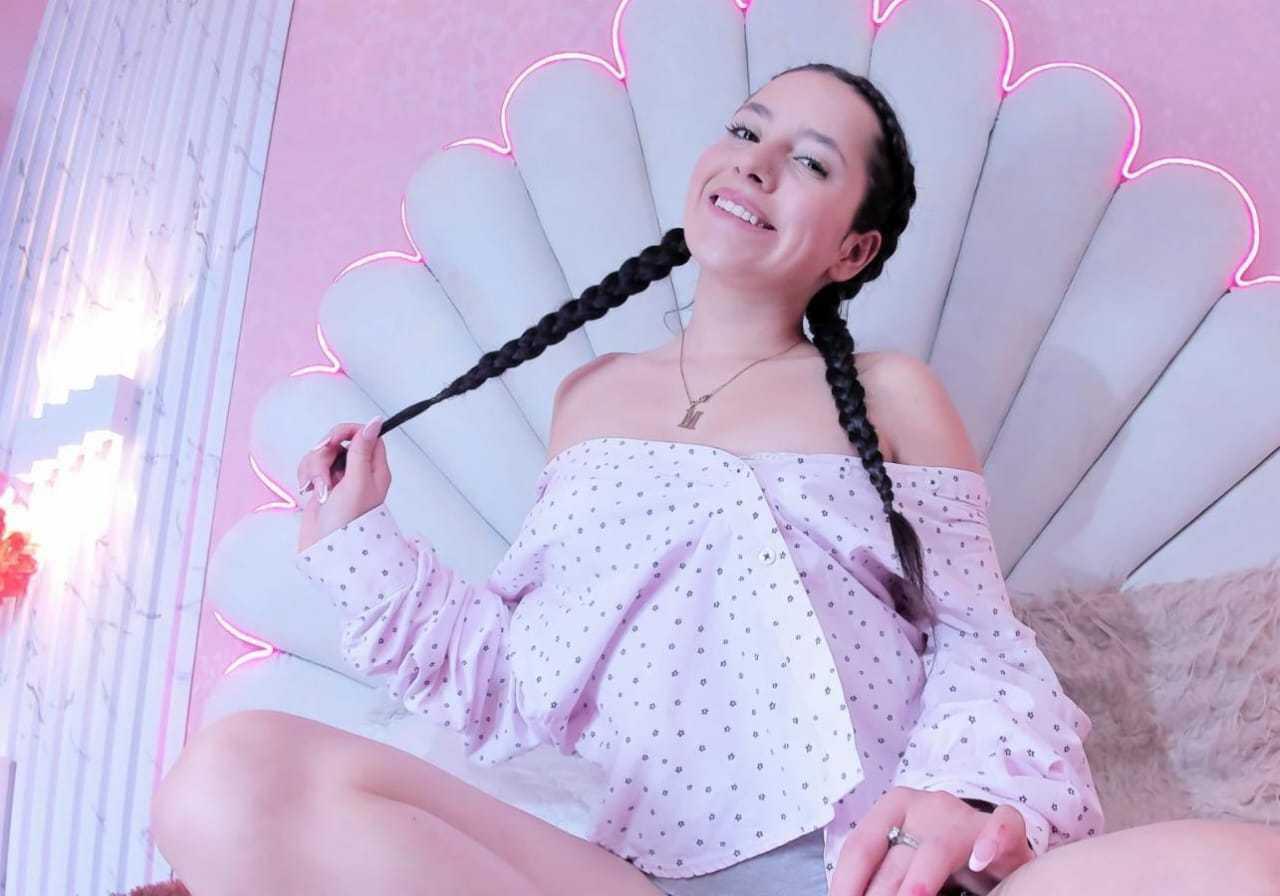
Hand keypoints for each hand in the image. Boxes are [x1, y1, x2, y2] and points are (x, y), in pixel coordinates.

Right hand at [295, 415, 390, 552]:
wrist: (327, 550)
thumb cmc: (348, 521)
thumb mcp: (357, 482)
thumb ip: (362, 451)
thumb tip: (375, 421)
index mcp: (374, 469)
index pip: (366, 435)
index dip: (349, 432)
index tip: (334, 440)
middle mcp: (359, 472)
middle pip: (340, 442)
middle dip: (325, 453)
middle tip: (323, 473)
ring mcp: (339, 479)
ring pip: (322, 454)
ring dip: (314, 468)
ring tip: (318, 490)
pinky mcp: (323, 486)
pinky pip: (311, 467)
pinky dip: (307, 476)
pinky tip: (308, 490)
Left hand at [830, 787, 1034, 895]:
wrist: (992, 845)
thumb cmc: (936, 857)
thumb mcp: (902, 861)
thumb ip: (881, 876)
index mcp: (893, 809)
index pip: (861, 845)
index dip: (847, 881)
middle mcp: (927, 806)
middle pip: (896, 854)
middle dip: (879, 892)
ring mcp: (965, 815)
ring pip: (938, 849)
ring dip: (918, 882)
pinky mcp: (1006, 827)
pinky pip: (1002, 826)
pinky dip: (991, 841)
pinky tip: (979, 861)